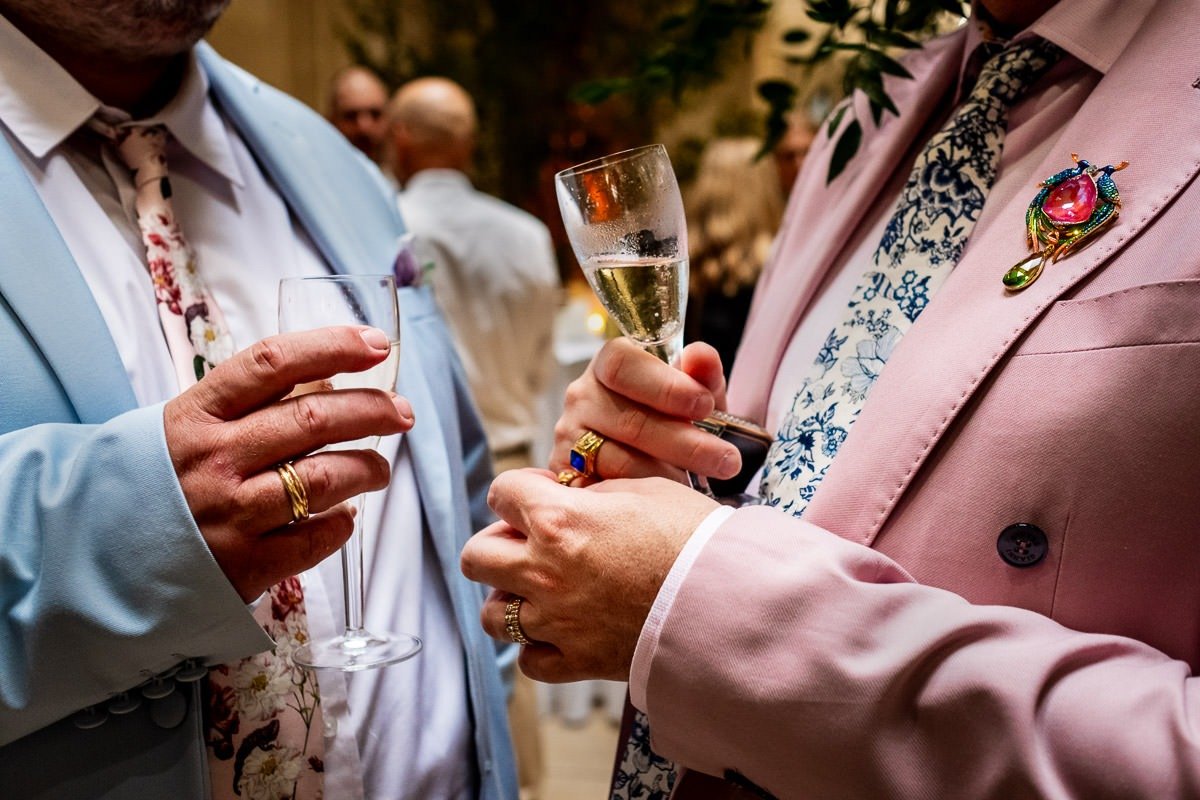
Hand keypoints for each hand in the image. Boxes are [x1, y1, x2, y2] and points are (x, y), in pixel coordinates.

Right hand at [163, 326, 412, 600]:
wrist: (95, 560)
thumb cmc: (158, 483)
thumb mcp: (185, 428)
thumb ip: (247, 405)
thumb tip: (331, 381)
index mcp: (196, 414)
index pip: (274, 363)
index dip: (333, 347)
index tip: (378, 344)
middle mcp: (214, 459)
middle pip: (313, 420)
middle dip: (372, 410)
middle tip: (402, 412)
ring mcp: (229, 513)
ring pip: (324, 479)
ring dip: (368, 469)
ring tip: (380, 470)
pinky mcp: (242, 565)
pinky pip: (313, 539)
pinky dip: (341, 525)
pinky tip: (345, 517)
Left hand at [461, 468, 718, 681]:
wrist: (729, 600)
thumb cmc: (694, 537)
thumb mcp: (643, 489)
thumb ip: (592, 494)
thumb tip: (571, 499)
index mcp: (558, 520)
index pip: (501, 493)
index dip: (520, 491)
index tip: (541, 496)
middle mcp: (545, 572)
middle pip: (476, 555)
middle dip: (497, 543)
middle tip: (530, 543)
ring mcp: (556, 621)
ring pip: (492, 615)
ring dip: (509, 598)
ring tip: (541, 591)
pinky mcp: (576, 661)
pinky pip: (528, 660)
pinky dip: (538, 647)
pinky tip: (561, 630)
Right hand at [552, 337, 741, 483]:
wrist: (649, 456)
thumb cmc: (672, 417)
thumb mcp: (695, 394)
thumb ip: (702, 374)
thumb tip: (702, 356)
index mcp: (608, 365)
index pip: (621, 364)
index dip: (665, 386)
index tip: (704, 406)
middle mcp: (581, 397)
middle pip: (628, 420)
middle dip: (684, 442)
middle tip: (726, 459)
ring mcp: (569, 438)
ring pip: (618, 461)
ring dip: (667, 475)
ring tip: (701, 484)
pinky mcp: (568, 476)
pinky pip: (606, 491)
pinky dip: (641, 498)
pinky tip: (668, 501)